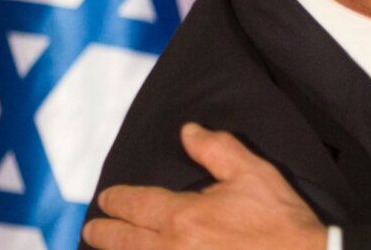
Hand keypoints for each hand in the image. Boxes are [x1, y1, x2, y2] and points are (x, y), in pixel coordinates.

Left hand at [83, 122, 326, 249]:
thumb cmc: (278, 218)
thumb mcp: (251, 172)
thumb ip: (216, 148)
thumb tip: (187, 132)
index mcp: (183, 216)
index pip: (135, 204)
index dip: (116, 200)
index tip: (107, 199)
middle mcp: (171, 248)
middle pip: (123, 242)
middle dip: (103, 232)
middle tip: (92, 229)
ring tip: (108, 247)